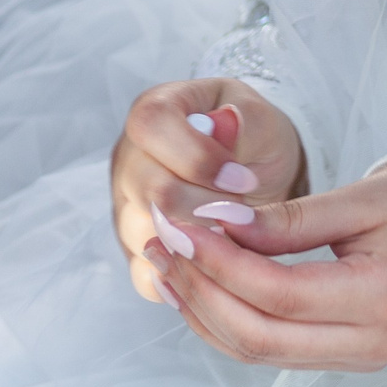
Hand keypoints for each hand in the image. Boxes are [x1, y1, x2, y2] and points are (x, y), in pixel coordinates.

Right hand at [112, 77, 306, 304]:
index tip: (242, 179)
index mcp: (155, 110)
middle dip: (206, 206)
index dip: (196, 156)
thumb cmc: (254, 140)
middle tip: (244, 210)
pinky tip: (215, 262)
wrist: (257, 176)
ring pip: (145, 236)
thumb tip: (223, 122)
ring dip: (199, 242)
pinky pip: (147, 276)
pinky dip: (185, 276)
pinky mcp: (135, 250)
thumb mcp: (261, 120)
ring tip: (234, 232)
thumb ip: (246, 120)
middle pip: (148, 188)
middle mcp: (129, 158)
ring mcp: (125, 207)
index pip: (151, 124)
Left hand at [144, 162, 386, 370]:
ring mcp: (358, 359)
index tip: (187, 225)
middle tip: (165, 243)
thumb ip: (292, 218)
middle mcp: (372, 342)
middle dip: (202, 290)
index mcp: (386, 296)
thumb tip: (221, 223)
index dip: (224, 262)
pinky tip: (199, 288)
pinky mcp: (341, 359)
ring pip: (257, 352)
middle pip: (261, 335)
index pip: (281, 292)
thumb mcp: (364, 197)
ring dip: (204, 309)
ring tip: (169, 262)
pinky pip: (269, 351)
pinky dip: (226, 322)